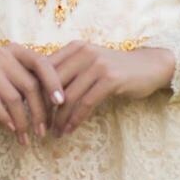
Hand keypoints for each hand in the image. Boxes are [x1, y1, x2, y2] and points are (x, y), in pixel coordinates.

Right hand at [0, 46, 66, 145]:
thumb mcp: (10, 75)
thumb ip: (30, 80)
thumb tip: (60, 100)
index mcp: (15, 50)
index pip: (41, 62)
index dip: (53, 82)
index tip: (61, 103)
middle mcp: (1, 53)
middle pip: (29, 85)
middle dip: (39, 112)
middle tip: (43, 132)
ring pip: (13, 97)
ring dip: (23, 121)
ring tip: (26, 137)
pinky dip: (5, 118)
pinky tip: (11, 129)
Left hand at [44, 42, 175, 136]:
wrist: (149, 66)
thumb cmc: (114, 69)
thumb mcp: (89, 64)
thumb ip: (69, 71)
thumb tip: (39, 91)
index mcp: (74, 47)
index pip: (45, 68)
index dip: (35, 90)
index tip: (31, 109)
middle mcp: (84, 52)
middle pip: (54, 83)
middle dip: (44, 107)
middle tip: (40, 125)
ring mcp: (97, 64)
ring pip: (69, 96)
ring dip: (60, 118)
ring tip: (56, 132)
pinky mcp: (110, 79)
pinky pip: (86, 103)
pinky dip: (76, 119)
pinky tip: (71, 129)